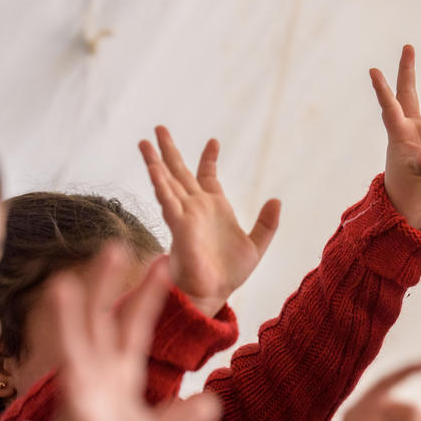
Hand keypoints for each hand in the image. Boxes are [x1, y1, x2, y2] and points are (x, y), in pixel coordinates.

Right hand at [39, 247, 221, 420]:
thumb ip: (181, 418)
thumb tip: (214, 403)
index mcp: (118, 375)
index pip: (136, 325)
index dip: (149, 295)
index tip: (164, 262)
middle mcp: (97, 376)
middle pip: (100, 321)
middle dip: (105, 286)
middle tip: (112, 245)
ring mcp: (82, 395)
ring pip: (74, 348)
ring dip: (68, 319)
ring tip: (62, 286)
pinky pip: (72, 400)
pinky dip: (73, 384)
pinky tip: (73, 371)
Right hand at [140, 126, 279, 317]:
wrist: (214, 293)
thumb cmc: (229, 274)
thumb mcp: (256, 245)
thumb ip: (267, 223)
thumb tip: (276, 200)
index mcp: (214, 208)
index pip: (208, 176)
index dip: (209, 158)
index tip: (214, 140)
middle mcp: (196, 207)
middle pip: (180, 172)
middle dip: (170, 151)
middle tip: (159, 127)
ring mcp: (185, 215)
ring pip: (167, 182)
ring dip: (155, 162)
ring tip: (144, 142)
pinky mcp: (178, 226)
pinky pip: (167, 201)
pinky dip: (161, 185)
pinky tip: (153, 169)